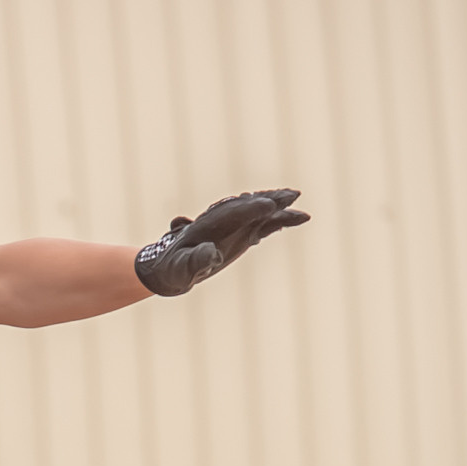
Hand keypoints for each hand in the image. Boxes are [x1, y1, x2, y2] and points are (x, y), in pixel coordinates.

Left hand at [135, 188, 308, 295]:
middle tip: (291, 195)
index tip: (269, 206)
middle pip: (249, 206)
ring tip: (298, 201)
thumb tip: (211, 254)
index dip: (251, 209)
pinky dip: (280, 221)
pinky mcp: (242, 234)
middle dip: (269, 199)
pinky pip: (264, 225)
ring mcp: (233, 226)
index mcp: (206, 226)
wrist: (167, 268)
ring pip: (259, 212)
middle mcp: (222, 221)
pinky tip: (299, 218)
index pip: (232, 214)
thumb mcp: (180, 269)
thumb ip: (195, 260)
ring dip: (278, 205)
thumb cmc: (171, 270)